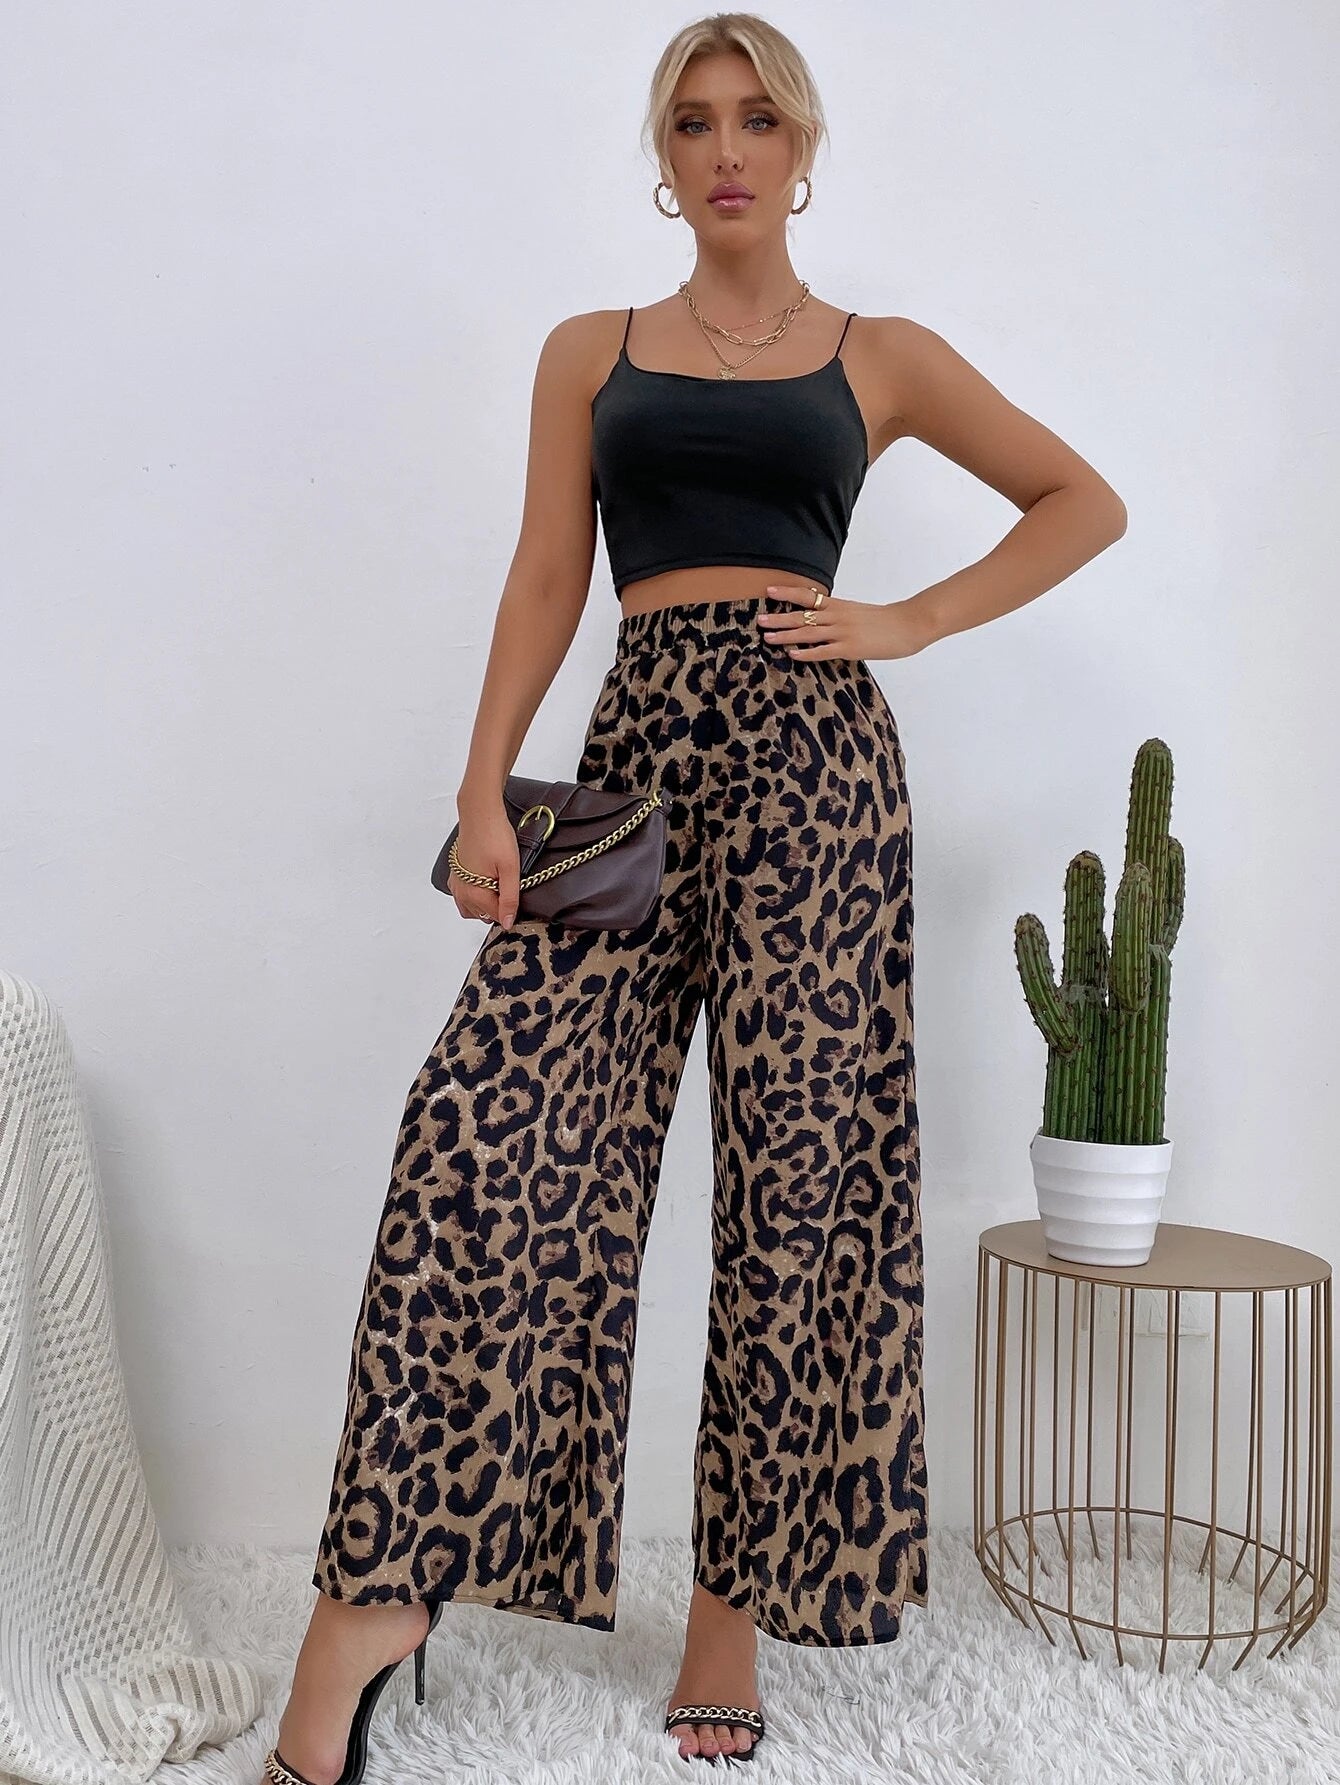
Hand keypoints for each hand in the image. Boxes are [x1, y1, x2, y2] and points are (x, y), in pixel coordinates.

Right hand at [448, 802, 520, 926]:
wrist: (479, 813)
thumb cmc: (495, 836)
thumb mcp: (510, 869)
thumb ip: (509, 899)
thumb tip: (507, 923)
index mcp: (474, 894)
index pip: (496, 916)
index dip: (511, 909)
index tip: (518, 894)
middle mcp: (460, 892)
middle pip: (483, 914)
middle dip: (498, 906)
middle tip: (509, 885)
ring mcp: (456, 883)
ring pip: (472, 908)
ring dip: (485, 902)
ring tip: (498, 883)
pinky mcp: (455, 874)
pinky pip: (464, 896)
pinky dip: (475, 895)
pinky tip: (486, 880)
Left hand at [755, 584, 934, 660]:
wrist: (909, 624)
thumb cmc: (886, 620)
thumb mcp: (858, 612)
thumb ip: (839, 615)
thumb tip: (822, 618)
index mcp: (839, 605)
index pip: (808, 595)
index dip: (787, 593)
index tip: (769, 590)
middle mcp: (837, 616)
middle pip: (802, 615)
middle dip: (779, 618)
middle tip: (760, 621)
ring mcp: (843, 632)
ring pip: (809, 632)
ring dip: (786, 636)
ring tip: (768, 638)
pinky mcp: (850, 648)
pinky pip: (824, 651)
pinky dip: (807, 653)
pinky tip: (793, 655)